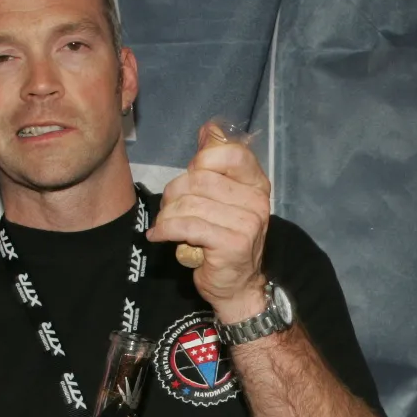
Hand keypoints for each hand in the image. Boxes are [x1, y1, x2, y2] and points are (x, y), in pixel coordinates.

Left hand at [147, 122, 272, 322]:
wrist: (237, 287)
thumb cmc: (225, 241)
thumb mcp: (224, 200)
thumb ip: (215, 166)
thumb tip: (209, 128)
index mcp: (257, 185)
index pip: (231, 153)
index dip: (202, 160)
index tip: (189, 177)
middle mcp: (258, 201)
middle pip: (200, 179)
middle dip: (174, 193)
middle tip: (168, 209)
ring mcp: (248, 223)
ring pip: (189, 203)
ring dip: (167, 215)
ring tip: (164, 225)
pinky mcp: (232, 243)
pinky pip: (187, 226)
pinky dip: (165, 230)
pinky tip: (159, 237)